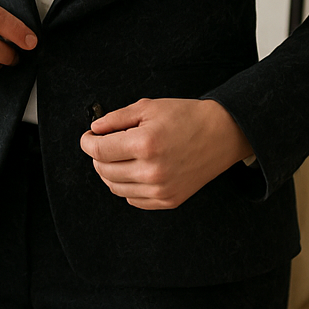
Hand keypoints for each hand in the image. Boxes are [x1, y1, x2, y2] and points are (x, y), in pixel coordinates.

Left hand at [79, 98, 253, 209]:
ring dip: (109, 172)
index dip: (87, 141)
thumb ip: (116, 118)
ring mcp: (161, 190)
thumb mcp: (148, 107)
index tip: (88, 137)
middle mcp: (151, 171)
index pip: (98, 150)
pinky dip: (126, 186)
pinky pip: (133, 199)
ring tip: (119, 156)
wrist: (221, 134)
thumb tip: (94, 129)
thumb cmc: (186, 117)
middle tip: (104, 143)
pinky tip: (134, 170)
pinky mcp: (169, 200)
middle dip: (97, 156)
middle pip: (103, 170)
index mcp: (144, 144)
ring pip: (115, 187)